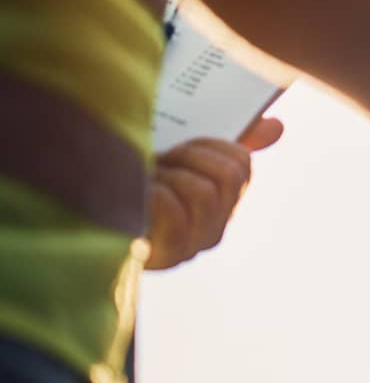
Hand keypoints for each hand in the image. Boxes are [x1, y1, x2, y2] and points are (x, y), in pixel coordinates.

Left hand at [145, 116, 283, 270]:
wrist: (79, 216)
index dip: (206, 146)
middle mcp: (213, 230)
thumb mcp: (180, 153)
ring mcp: (192, 246)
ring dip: (165, 177)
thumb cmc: (130, 180)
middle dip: (185, 159)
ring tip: (141, 182)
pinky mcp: (167, 256)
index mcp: (221, 202)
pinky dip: (151, 196)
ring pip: (203, 191)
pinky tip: (135, 200)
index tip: (177, 147)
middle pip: (226, 178)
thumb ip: (231, 140)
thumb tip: (277, 126)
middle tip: (155, 164)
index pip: (241, 165)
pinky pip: (174, 209)